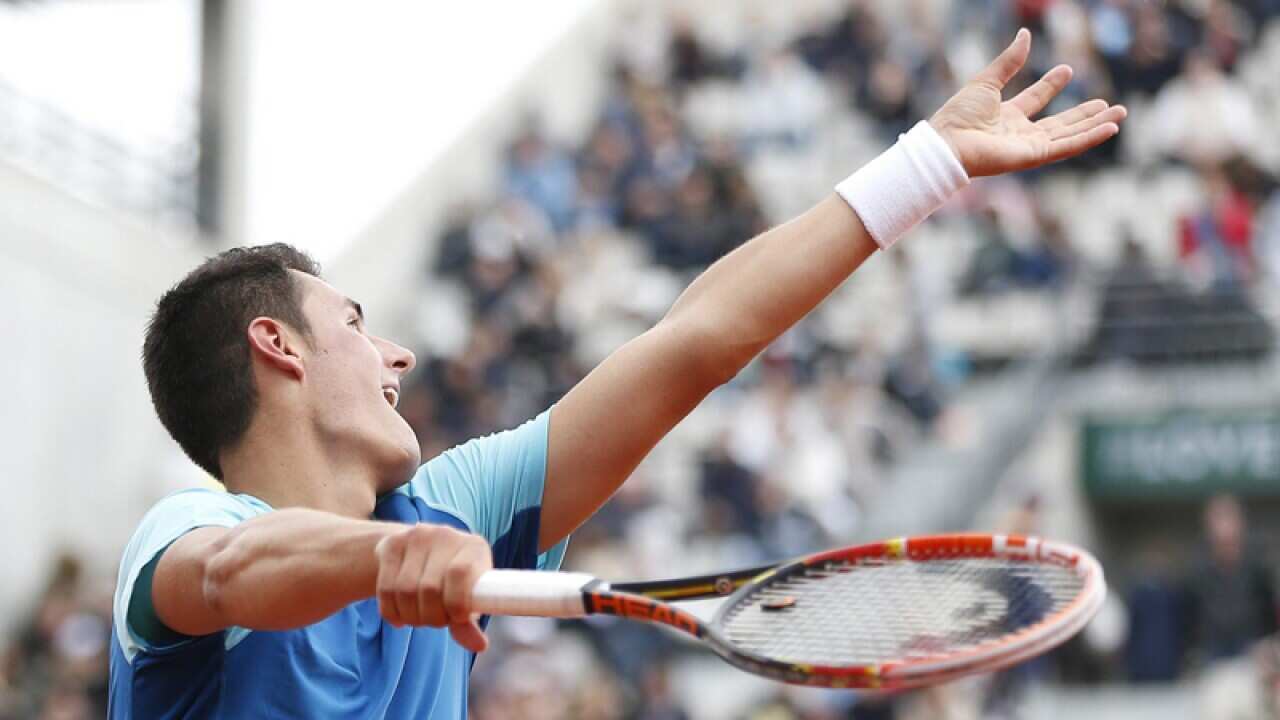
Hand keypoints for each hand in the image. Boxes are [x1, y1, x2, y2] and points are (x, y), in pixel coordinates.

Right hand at [374, 524, 493, 651]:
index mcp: (474, 546)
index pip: (461, 573)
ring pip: (405, 590)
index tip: (455, 619)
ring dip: (412, 616)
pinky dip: (392, 612)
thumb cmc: (452, 583)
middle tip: (436, 622)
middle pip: (429, 588)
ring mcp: (416, 536)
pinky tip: (401, 616)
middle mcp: (445, 535)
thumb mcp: (465, 599)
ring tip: (419, 618)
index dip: (456, 603)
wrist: (418, 552)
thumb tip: (479, 645)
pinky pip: (385, 588)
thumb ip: (468, 622)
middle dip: (432, 617)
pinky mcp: (391, 543)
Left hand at [929, 29, 1126, 177]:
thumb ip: (1009, 61)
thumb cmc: (959, 115)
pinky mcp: (1034, 157)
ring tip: (1119, 114)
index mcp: (1006, 116)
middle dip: (1084, 114)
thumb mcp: (987, 81)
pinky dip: (1089, 138)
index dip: (1051, 85)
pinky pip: (1067, 147)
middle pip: (1059, 123)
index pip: (1035, 99)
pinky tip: (1110, 128)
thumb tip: (1025, 34)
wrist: (948, 143)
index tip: (1067, 69)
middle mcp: (1019, 133)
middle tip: (1107, 103)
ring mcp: (1028, 147)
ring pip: (1069, 135)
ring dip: (1095, 125)